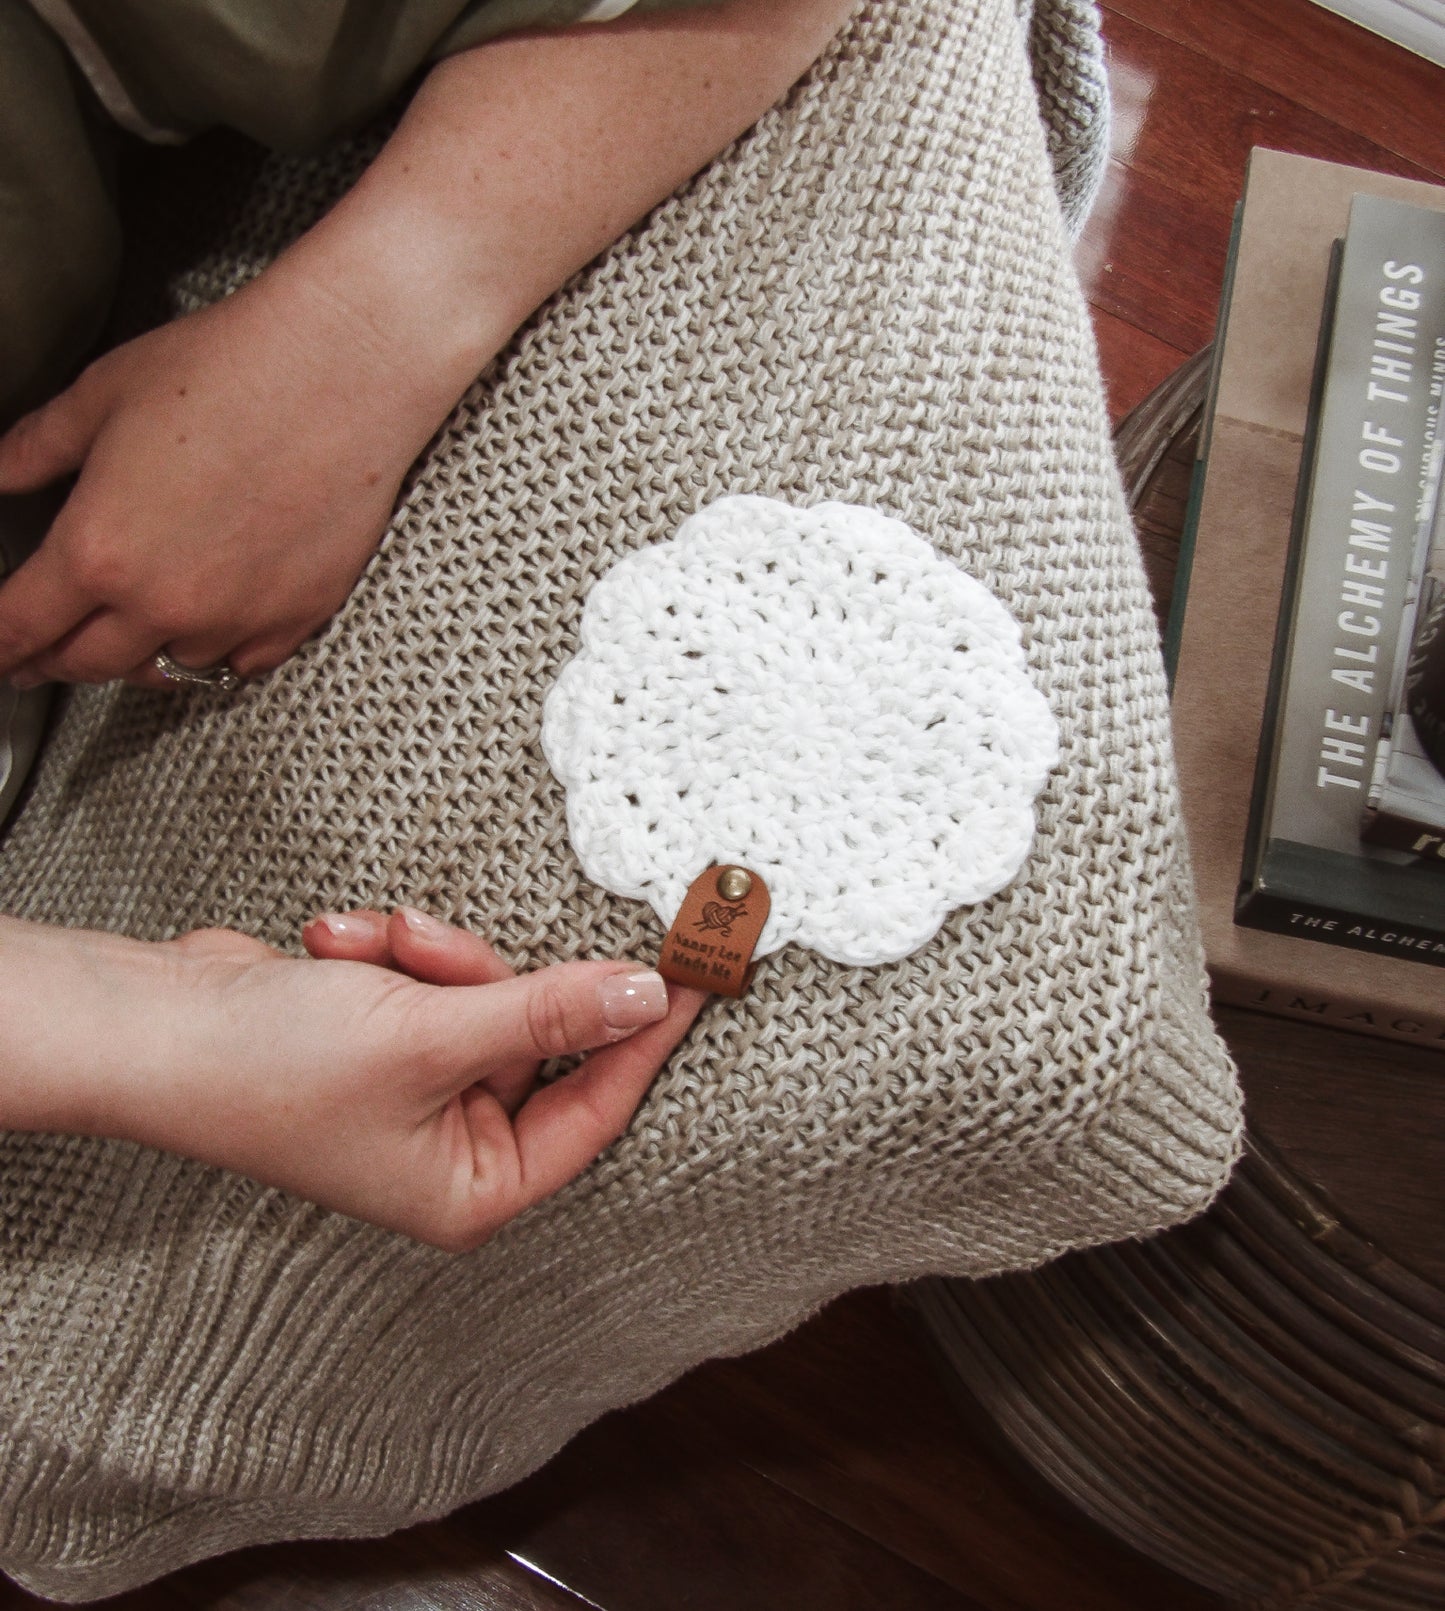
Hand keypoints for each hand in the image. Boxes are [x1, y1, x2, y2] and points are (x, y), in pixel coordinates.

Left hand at [0, 267, 443, 689]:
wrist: (339, 375)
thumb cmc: (232, 371)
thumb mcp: (101, 396)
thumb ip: (37, 448)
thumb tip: (1, 471)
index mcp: (99, 550)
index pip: (20, 627)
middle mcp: (164, 602)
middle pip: (87, 665)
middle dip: (53, 660)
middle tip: (41, 654)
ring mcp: (235, 619)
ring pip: (165, 671)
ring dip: (136, 656)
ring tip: (127, 635)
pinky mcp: (295, 618)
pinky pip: (241, 664)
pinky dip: (215, 652)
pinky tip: (205, 627)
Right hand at [1, 911, 704, 1248]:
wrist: (155, 1024)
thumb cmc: (274, 1065)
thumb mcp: (432, 1036)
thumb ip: (549, 1015)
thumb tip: (646, 997)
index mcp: (473, 1185)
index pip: (597, 1109)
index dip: (646, 1036)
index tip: (696, 971)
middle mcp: (455, 1148)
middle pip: (540, 1038)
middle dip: (485, 978)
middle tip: (431, 949)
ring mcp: (424, 1089)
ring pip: (490, 994)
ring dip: (431, 957)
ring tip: (361, 949)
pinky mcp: (395, 1035)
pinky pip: (439, 978)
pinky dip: (394, 952)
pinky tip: (336, 945)